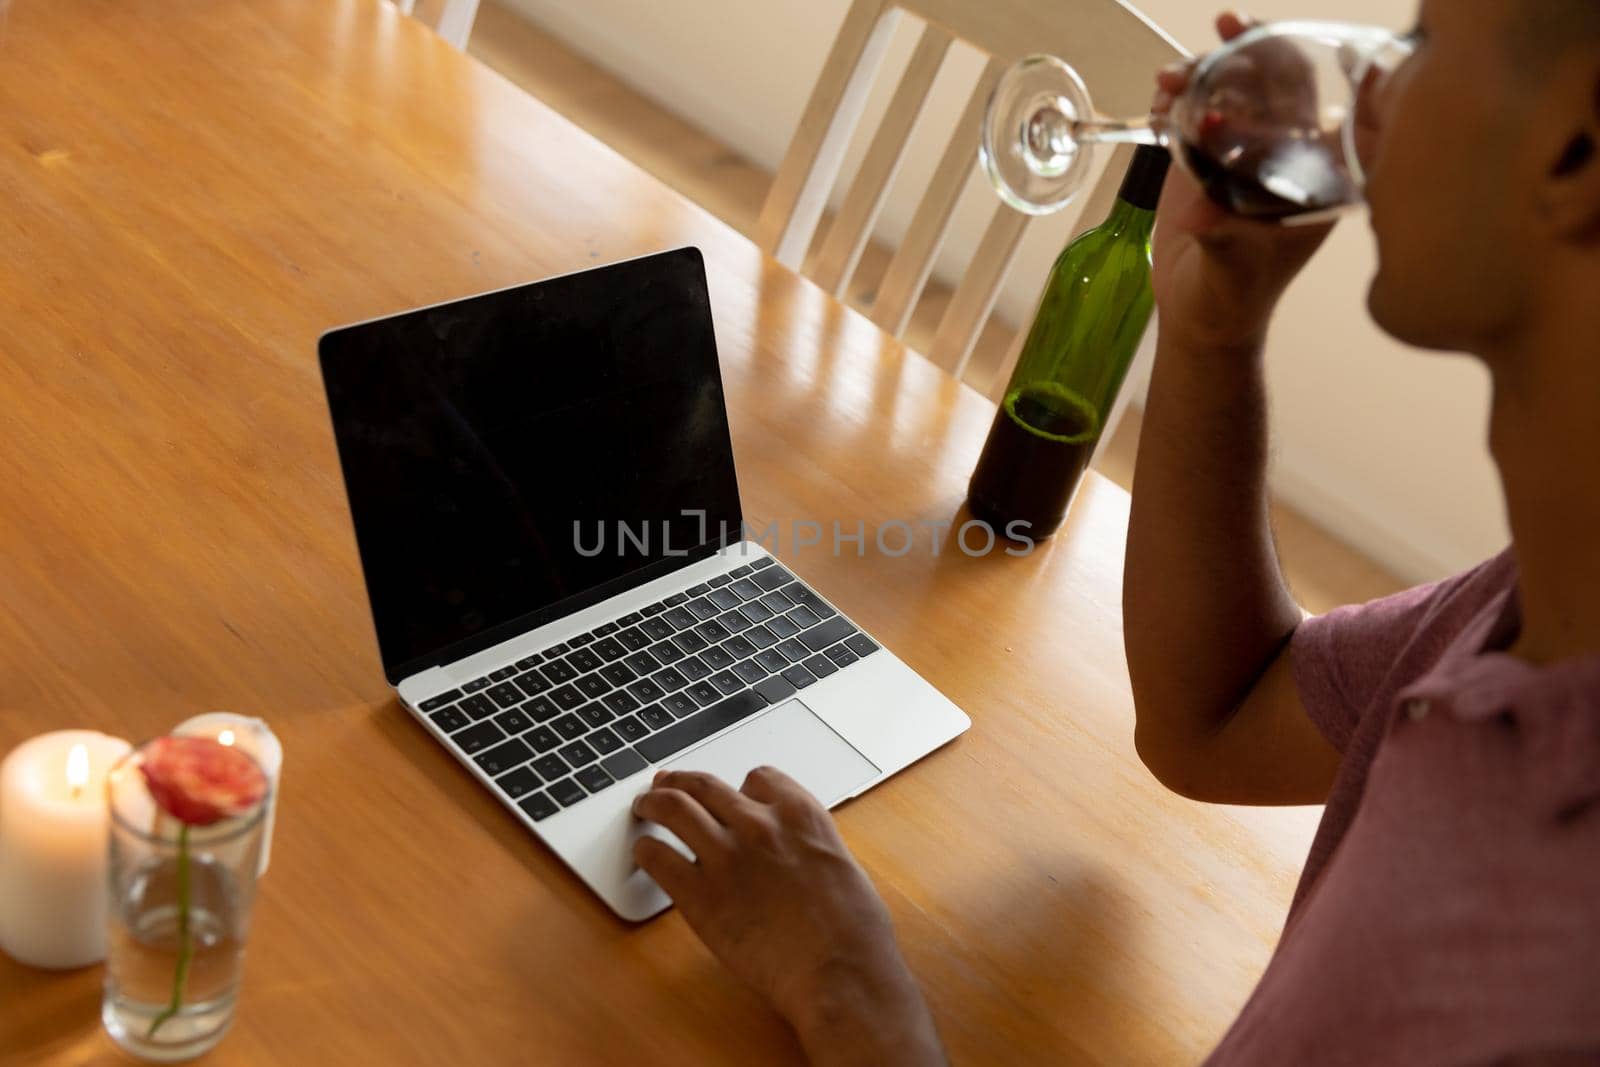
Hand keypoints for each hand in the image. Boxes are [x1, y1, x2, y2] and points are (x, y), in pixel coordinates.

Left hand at [632, 766, 944, 1066]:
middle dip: (681, 782)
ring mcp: (726, 857)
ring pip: (673, 807)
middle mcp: (759, 825)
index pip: (757, 778)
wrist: (840, 973)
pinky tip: (644, 855)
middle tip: (666, 786)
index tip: (728, 796)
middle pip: (706, 785)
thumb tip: (794, 853)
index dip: (738, 787)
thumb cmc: (853, 934)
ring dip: (652, 802)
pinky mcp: (699, 896)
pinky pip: (657, 858)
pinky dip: (645, 851)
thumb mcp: (841, 866)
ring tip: (643, 807)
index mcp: (800, 815)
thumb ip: (808, 847)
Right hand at [1151, 12, 1335, 351]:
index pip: (1307, 100)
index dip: (1285, 59)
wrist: (1200, 319)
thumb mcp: (1233, 266)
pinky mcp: (1207, 164)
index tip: (1255, 36)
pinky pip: (1195, 117)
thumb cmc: (1232, 299)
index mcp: (1310, 175)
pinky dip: (1176, 103)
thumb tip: (1203, 209)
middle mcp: (1282, 157)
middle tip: (1210, 39)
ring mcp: (1242, 157)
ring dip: (1200, 77)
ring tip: (1167, 82)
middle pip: (1268, 84)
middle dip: (1237, 56)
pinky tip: (1158, 105)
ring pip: (1228, 95)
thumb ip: (1224, 232)